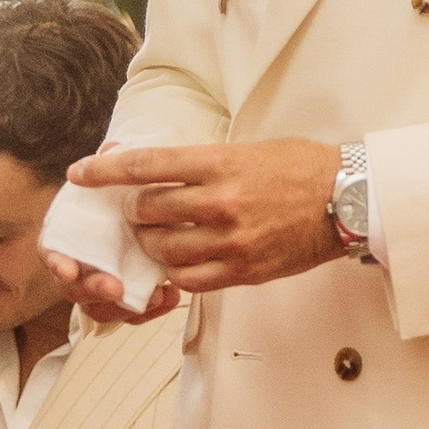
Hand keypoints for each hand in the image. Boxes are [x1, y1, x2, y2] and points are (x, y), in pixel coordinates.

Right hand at [41, 147, 185, 326]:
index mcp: (69, 234)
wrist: (152, 214)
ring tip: (152, 296)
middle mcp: (80, 264)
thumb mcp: (125, 177)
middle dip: (92, 289)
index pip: (51, 251)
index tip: (68, 268)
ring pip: (100, 308)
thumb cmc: (127, 196)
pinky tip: (169, 296)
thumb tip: (112, 150)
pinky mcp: (125, 300)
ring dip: (121, 307)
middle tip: (114, 287)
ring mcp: (101, 284)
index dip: (56, 261)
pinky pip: (130, 314)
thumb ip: (115, 166)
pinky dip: (148, 310)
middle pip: (73, 287)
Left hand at [52, 138, 342, 299]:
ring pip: (163, 248)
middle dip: (131, 211)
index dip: (106, 171)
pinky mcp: (242, 270)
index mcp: (220, 164)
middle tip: (131, 210)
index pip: (147, 166)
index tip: (80, 174)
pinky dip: (174, 272)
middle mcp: (220, 202)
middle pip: (147, 210)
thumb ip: (203, 163)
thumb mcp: (248, 150)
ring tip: (153, 236)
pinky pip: (189, 279)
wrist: (348, 200)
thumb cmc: (301, 168)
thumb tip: (157, 171)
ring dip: (149, 243)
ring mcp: (230, 240)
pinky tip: (176, 262)